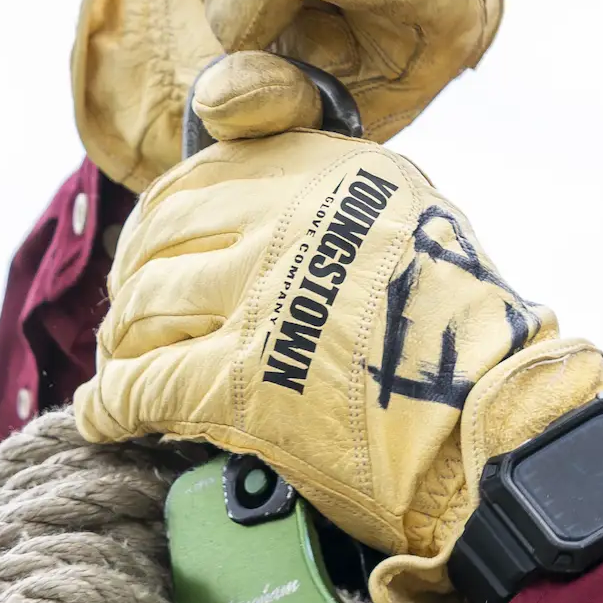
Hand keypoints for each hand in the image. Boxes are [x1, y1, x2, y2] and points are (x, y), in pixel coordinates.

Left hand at [74, 54, 602, 602]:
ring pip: (142, 309)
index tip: (152, 246)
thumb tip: (257, 210)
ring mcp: (261, 302)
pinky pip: (143, 384)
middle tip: (126, 316)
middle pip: (158, 242)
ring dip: (120, 342)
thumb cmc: (464, 344)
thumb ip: (334, 203)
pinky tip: (104, 418)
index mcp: (329, 175)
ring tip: (122, 363)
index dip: (161, 220)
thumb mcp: (412, 219)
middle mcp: (288, 225)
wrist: (498, 427)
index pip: (202, 176)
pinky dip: (112, 404)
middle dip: (130, 283)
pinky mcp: (242, 383)